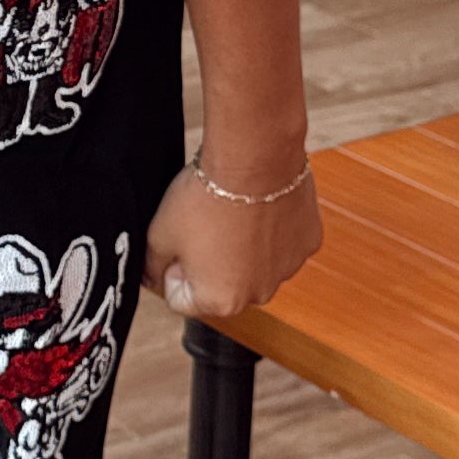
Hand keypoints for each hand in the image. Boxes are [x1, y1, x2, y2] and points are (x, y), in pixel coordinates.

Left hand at [142, 164, 322, 326]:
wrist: (253, 156)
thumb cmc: (204, 197)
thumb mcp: (158, 234)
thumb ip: (151, 266)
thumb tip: (152, 278)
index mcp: (220, 302)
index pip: (180, 299)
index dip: (171, 267)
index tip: (179, 241)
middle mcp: (259, 295)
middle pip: (221, 285)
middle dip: (209, 261)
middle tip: (205, 224)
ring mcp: (288, 269)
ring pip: (254, 264)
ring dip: (241, 247)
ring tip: (232, 212)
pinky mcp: (307, 242)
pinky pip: (281, 243)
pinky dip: (270, 230)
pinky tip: (259, 205)